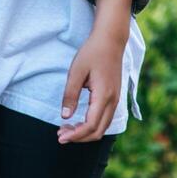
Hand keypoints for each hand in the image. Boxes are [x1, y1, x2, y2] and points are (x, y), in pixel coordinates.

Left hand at [59, 0, 130, 143]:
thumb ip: (70, 95)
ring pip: (102, 127)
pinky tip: (78, 121)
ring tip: (66, 129)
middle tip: (60, 135)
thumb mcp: (77, 71)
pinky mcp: (114, 97)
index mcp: (103, 96)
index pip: (91, 125)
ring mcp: (115, 100)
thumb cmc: (92, 53)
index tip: (60, 137)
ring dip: (85, 132)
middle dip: (79, 137)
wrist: (111, 40)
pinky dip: (91, 125)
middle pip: (98, 131)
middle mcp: (113, 101)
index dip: (75, 135)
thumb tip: (65, 116)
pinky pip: (104, 119)